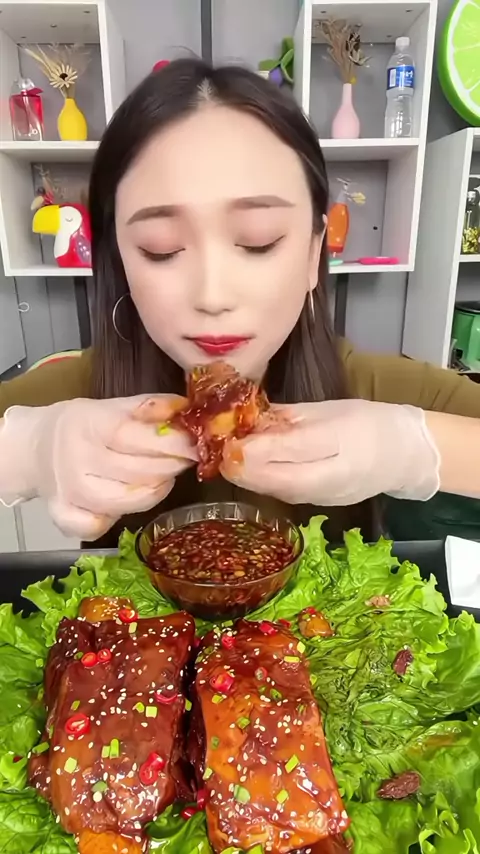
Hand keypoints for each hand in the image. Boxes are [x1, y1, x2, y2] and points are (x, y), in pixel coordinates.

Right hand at [0, 395, 195, 539]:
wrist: (33, 448)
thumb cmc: (81, 426)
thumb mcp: (110, 406)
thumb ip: (147, 408)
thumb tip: (185, 409)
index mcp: (86, 424)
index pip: (131, 437)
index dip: (168, 443)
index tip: (194, 443)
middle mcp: (74, 460)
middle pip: (135, 472)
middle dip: (172, 466)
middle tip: (187, 458)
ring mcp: (68, 493)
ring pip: (125, 503)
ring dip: (156, 490)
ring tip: (164, 477)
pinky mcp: (64, 518)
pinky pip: (100, 527)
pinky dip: (121, 517)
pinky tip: (129, 501)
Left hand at [221, 399, 439, 505]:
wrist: (405, 456)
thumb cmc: (368, 422)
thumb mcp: (328, 409)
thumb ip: (288, 417)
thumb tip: (248, 416)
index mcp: (338, 443)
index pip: (290, 450)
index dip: (255, 448)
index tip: (229, 439)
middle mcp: (330, 478)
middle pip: (277, 479)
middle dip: (244, 467)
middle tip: (220, 450)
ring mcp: (325, 497)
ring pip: (278, 491)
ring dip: (250, 477)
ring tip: (229, 459)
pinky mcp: (320, 505)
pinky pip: (286, 494)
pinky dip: (265, 482)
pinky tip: (252, 469)